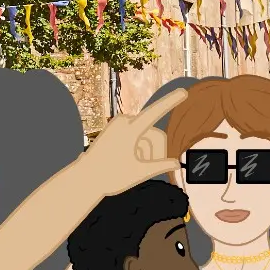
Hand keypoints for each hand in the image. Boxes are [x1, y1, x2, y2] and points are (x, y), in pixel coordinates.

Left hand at [73, 88, 188, 195]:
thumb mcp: (139, 172)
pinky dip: (138, 148)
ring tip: (129, 163)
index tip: (183, 92)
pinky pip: (137, 136)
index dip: (170, 102)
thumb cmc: (111, 176)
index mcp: (129, 130)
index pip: (155, 113)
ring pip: (147, 137)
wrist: (85, 177)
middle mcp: (124, 122)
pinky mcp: (116, 128)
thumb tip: (177, 163)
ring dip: (146, 151)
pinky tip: (126, 158)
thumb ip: (161, 166)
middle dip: (155, 152)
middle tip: (140, 166)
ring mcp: (119, 124)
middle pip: (156, 135)